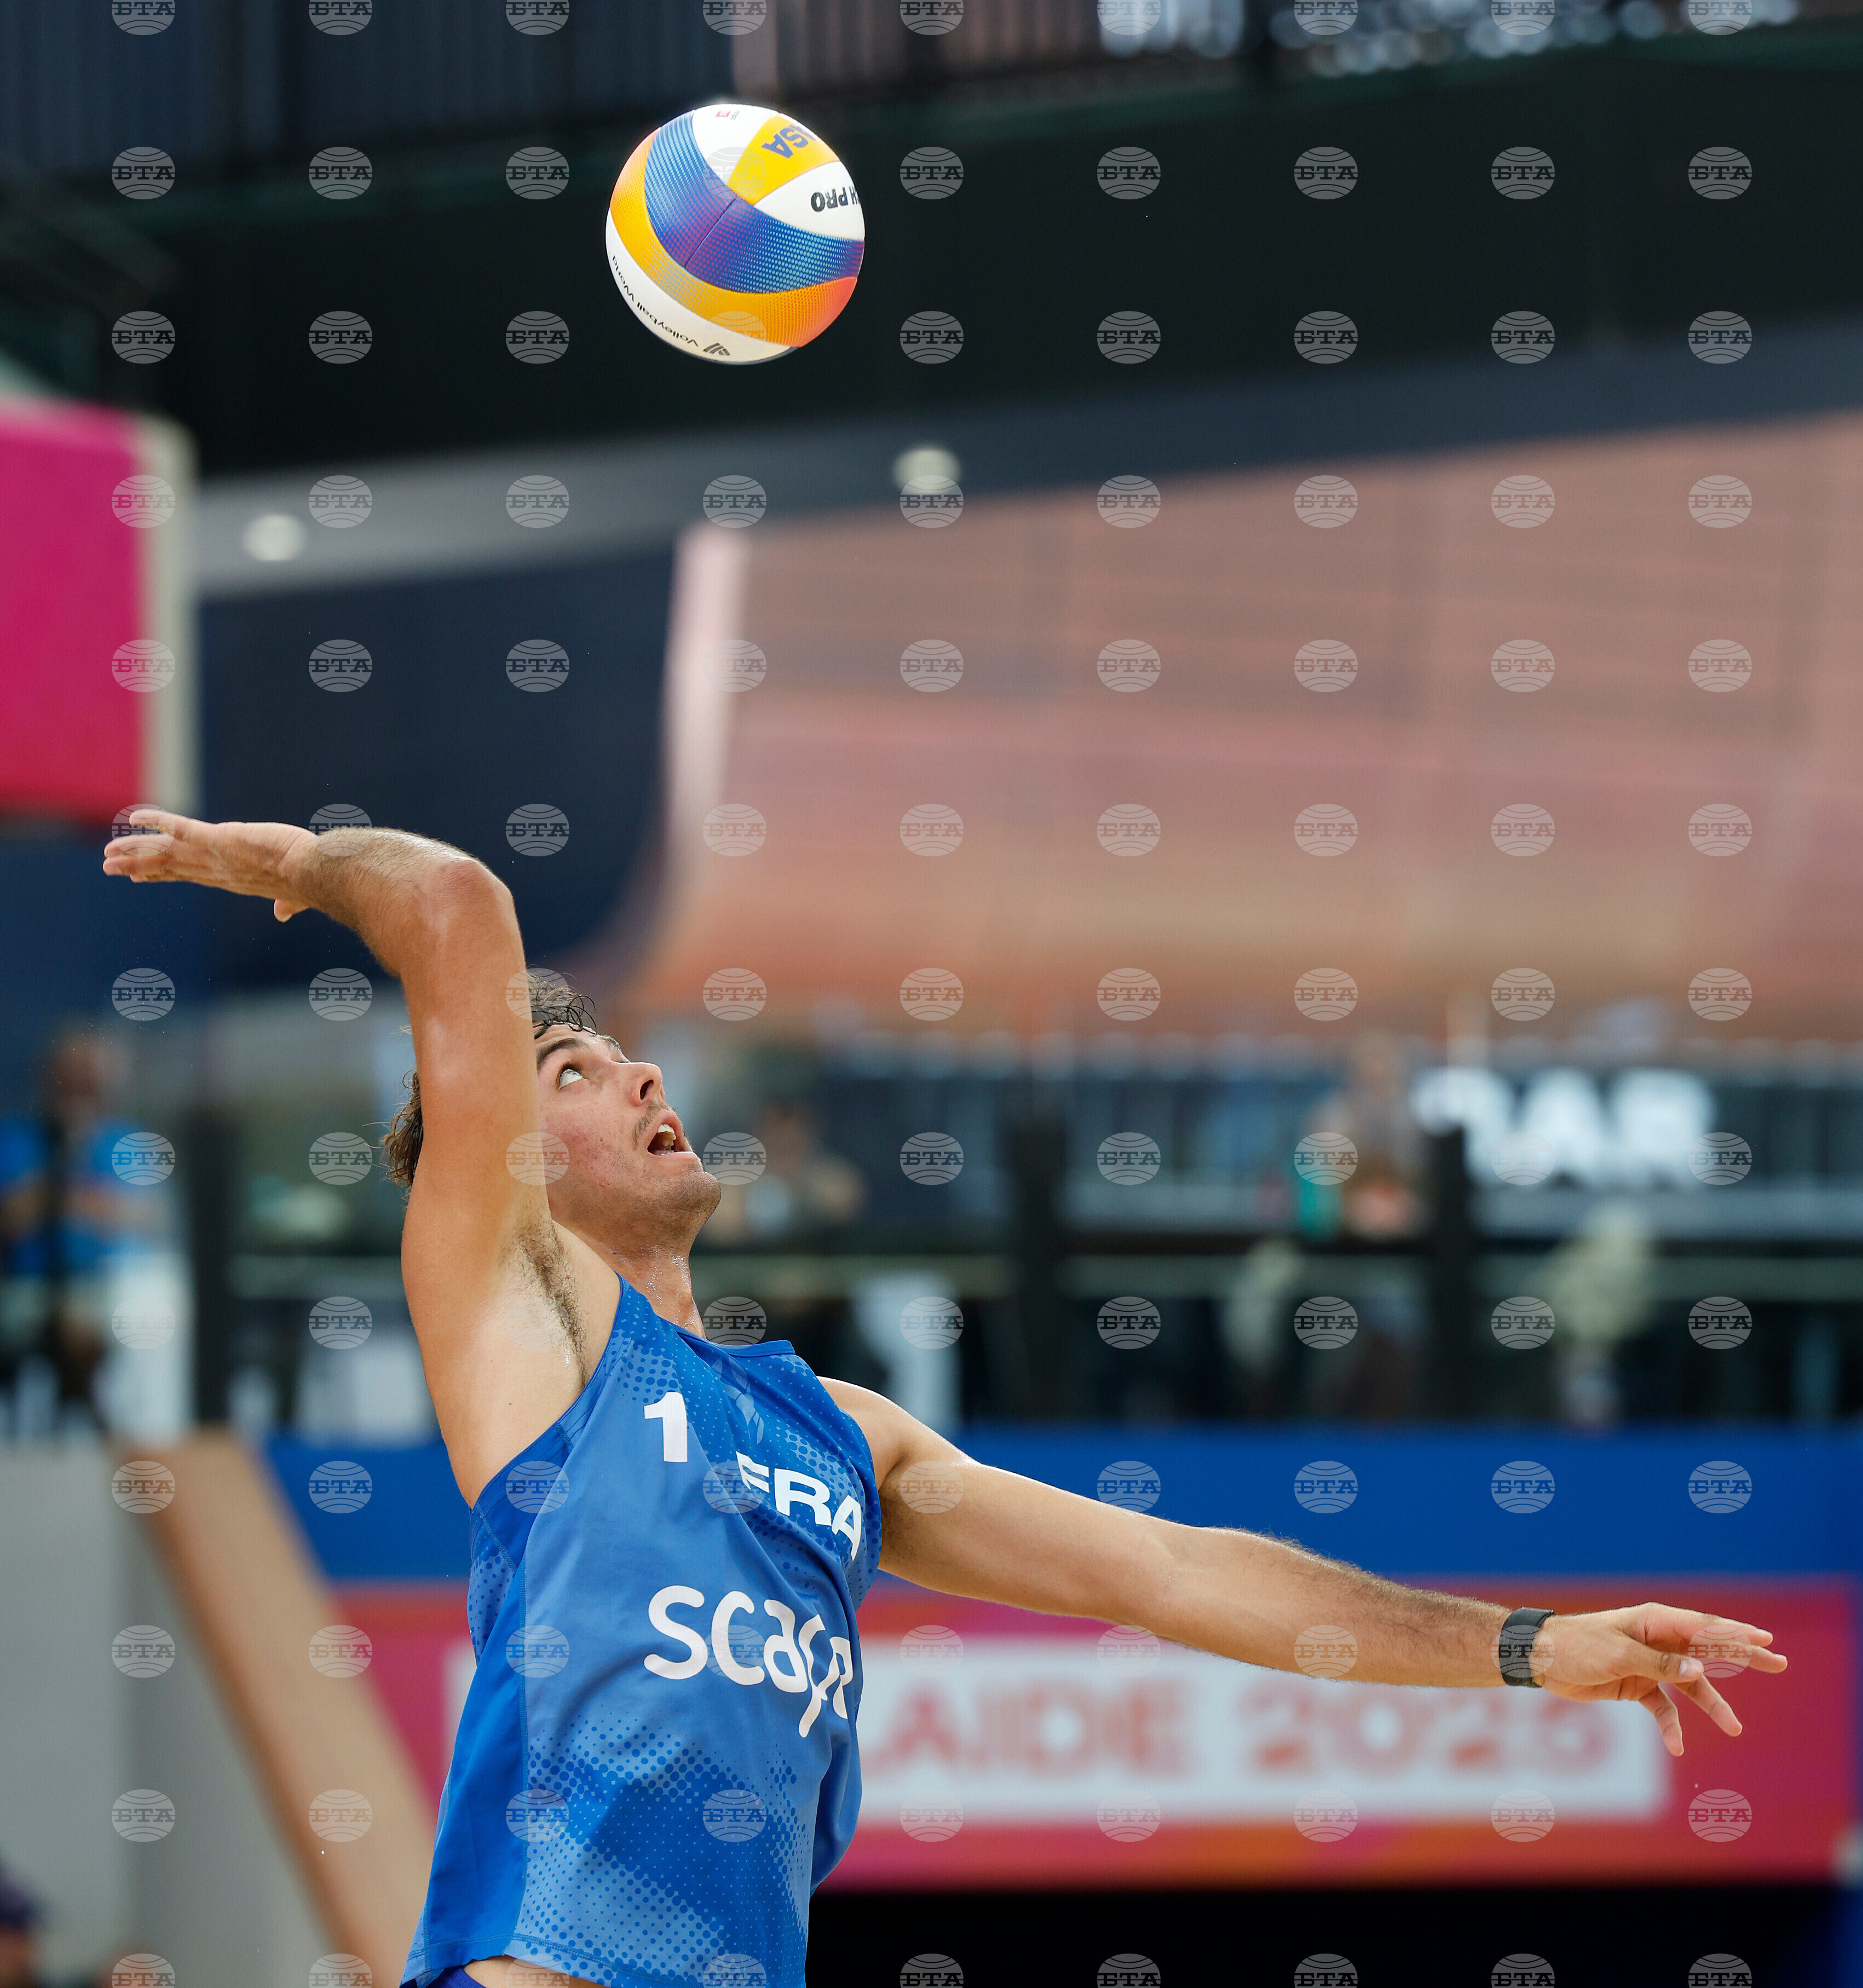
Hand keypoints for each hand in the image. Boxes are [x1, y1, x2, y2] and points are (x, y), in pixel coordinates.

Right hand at [102, 810, 319, 920]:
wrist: (314, 873)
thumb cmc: (307, 880)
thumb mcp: (290, 892)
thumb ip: (285, 902)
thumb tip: (285, 913)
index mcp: (228, 879)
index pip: (188, 875)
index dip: (162, 874)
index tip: (141, 875)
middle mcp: (215, 870)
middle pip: (167, 866)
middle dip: (137, 865)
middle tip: (109, 866)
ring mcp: (215, 856)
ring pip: (165, 851)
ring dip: (136, 849)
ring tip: (109, 851)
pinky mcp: (220, 838)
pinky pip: (182, 828)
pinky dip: (159, 821)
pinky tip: (137, 816)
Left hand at [1533, 1604, 1785, 1756]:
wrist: (1541, 1659)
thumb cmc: (1579, 1646)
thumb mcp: (1620, 1654)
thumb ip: (1660, 1663)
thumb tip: (1699, 1670)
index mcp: (1655, 1621)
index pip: (1703, 1627)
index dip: (1735, 1633)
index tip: (1766, 1640)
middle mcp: (1657, 1640)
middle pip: (1707, 1652)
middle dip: (1742, 1659)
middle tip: (1779, 1665)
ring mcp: (1649, 1664)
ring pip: (1690, 1685)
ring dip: (1711, 1706)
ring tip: (1735, 1728)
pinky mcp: (1636, 1685)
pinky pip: (1663, 1707)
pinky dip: (1671, 1725)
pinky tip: (1676, 1746)